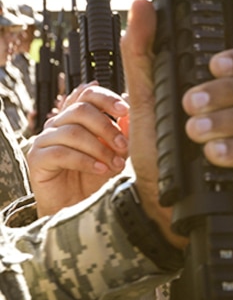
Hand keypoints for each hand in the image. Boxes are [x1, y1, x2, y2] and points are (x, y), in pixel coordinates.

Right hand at [28, 82, 128, 216]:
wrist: (78, 206)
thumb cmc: (97, 177)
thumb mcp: (116, 152)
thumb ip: (123, 131)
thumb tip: (129, 110)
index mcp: (77, 117)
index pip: (86, 94)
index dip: (106, 98)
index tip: (125, 110)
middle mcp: (59, 123)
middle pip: (81, 110)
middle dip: (107, 128)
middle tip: (124, 146)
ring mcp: (45, 139)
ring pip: (73, 132)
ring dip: (99, 148)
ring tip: (115, 164)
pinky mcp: (37, 158)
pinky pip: (61, 152)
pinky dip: (85, 160)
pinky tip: (99, 169)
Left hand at [120, 0, 232, 248]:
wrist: (157, 203)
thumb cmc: (159, 150)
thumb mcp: (146, 98)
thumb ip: (144, 52)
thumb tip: (143, 5)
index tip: (214, 65)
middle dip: (229, 92)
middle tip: (190, 104)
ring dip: (230, 121)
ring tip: (194, 132)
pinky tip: (215, 154)